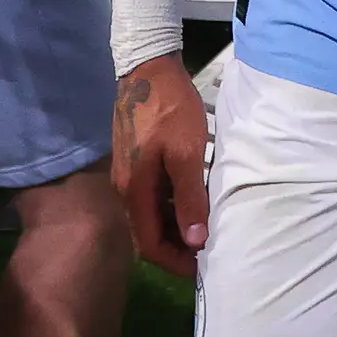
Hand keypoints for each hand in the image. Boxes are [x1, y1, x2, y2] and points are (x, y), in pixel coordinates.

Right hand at [111, 52, 209, 277]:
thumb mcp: (186, 154)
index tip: (203, 268)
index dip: (176, 262)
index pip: (150, 245)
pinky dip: (172, 208)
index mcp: (134, 191)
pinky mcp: (136, 163)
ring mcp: (129, 175)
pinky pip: (153, 198)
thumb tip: (195, 241)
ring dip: (176, 227)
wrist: (148, 68)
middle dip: (177, 248)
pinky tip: (195, 202)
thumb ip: (190, 198)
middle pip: (148, 234)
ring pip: (151, 216)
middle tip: (210, 252)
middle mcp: (125, 189)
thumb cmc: (169, 109)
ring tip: (208, 229)